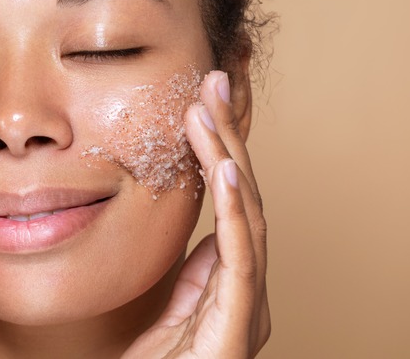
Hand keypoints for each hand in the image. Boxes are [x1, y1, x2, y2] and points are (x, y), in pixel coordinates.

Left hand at [123, 71, 269, 357]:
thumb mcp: (164, 307)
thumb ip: (185, 271)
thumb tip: (189, 229)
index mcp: (228, 281)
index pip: (229, 201)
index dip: (219, 149)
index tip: (200, 101)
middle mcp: (245, 289)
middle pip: (241, 198)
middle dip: (226, 138)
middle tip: (211, 82)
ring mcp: (245, 307)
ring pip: (244, 216)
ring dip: (226, 157)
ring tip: (208, 108)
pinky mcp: (236, 328)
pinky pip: (239, 258)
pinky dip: (233, 209)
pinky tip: (222, 168)